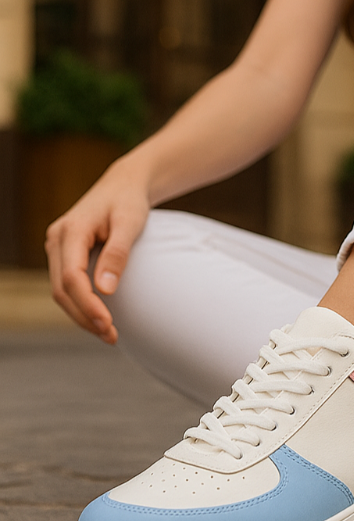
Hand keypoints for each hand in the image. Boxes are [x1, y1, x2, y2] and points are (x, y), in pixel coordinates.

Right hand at [46, 157, 150, 343]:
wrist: (124, 185)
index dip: (88, 304)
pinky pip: (68, 285)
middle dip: (84, 316)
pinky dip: (81, 303)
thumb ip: (118, 253)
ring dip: (82, 314)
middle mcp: (57, 240)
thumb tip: (106, 291)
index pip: (72, 277)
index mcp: (70, 230)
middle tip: (111, 336)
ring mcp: (58, 248)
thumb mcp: (130, 222)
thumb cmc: (129, 201)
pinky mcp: (65, 254)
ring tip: (109, 333)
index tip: (108, 323)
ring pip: (61, 291)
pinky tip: (101, 317)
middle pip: (62, 289)